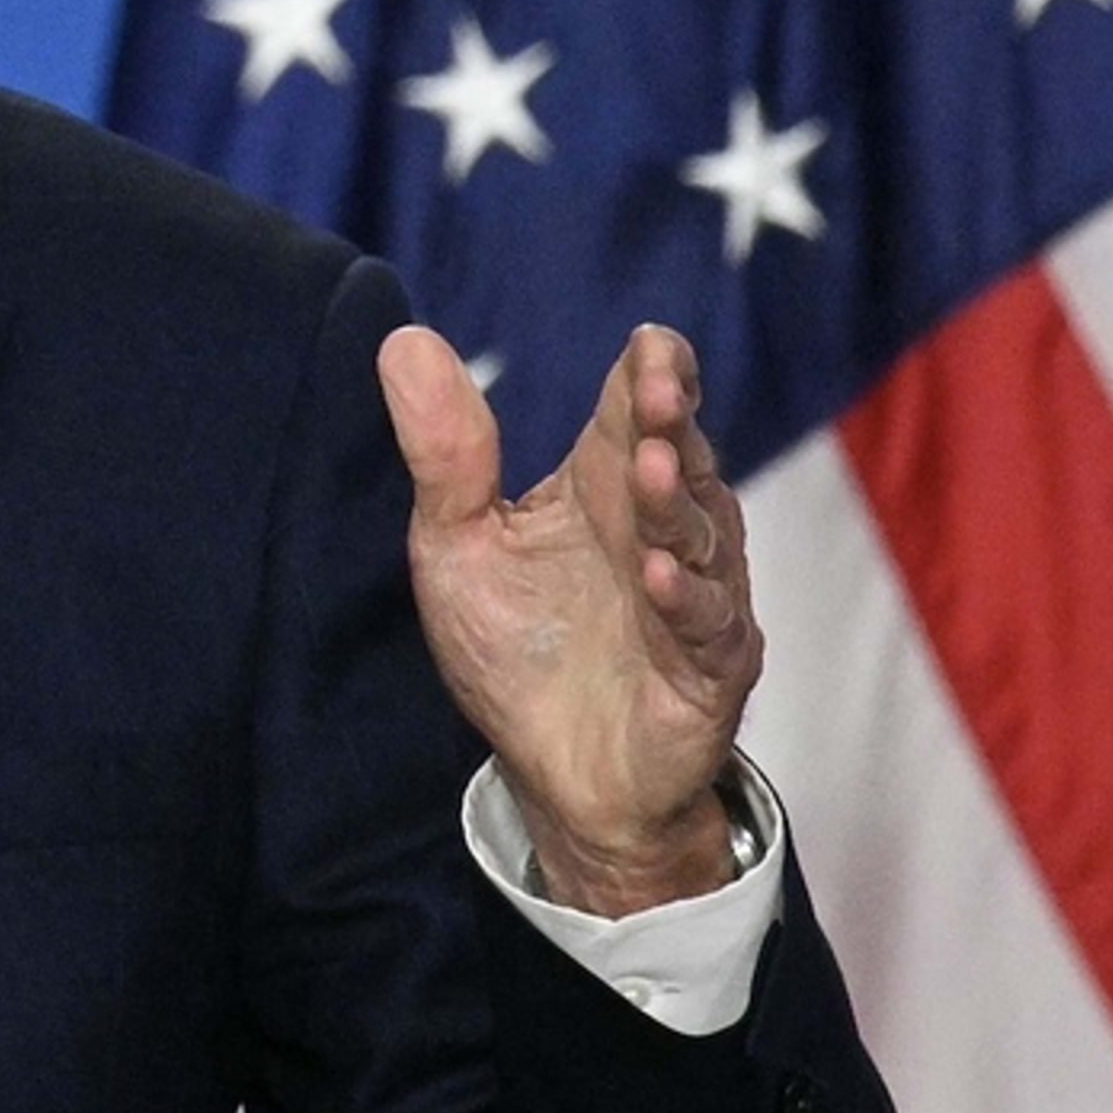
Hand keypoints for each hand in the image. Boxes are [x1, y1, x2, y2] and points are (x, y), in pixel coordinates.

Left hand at [376, 323, 758, 915]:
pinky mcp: (710, 664)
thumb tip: (403, 339)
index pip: (634, 409)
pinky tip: (655, 576)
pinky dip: (683, 597)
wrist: (561, 773)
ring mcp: (693, 593)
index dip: (650, 373)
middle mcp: (659, 527)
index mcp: (603, 486)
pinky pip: (705, 623)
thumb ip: (445, 452)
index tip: (650, 344)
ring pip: (697, 533)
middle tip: (658, 386)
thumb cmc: (515, 648)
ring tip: (650, 469)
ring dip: (673, 503)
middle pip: (676, 457)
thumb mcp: (458, 543)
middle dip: (671, 420)